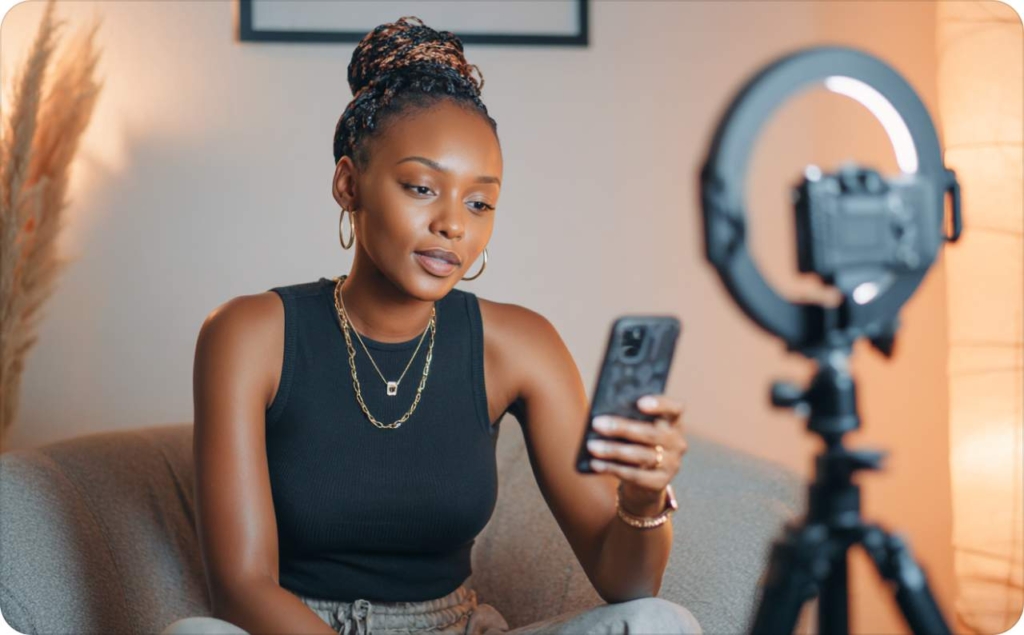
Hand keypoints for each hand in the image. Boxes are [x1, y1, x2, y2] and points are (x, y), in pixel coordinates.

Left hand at [587, 394, 686, 511]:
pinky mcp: (660, 483)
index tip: (639, 402)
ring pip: (641, 455)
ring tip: (592, 445)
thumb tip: (603, 415)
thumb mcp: (635, 428)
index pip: (675, 409)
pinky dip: (612, 468)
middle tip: (597, 423)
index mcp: (673, 422)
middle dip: (622, 427)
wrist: (643, 481)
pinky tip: (596, 463)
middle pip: (651, 433)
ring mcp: (671, 464)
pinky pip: (635, 475)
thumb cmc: (634, 443)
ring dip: (613, 450)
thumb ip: (627, 418)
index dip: (660, 404)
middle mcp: (677, 442)